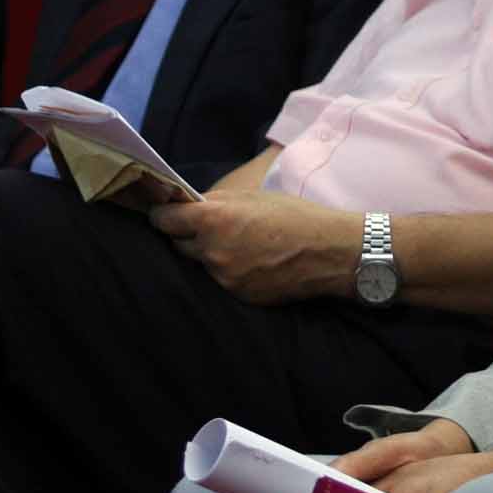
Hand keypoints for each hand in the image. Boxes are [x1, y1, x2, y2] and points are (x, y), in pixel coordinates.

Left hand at [147, 189, 358, 302]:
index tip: (167, 214)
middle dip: (187, 236)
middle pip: (177, 245)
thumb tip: (191, 206)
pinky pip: (222, 281)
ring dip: (210, 255)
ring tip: (240, 246)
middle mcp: (211, 251)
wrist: (329, 252)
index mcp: (213, 220)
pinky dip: (230, 272)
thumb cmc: (295, 216)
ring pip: (201, 264)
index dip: (164, 215)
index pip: (163, 220)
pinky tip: (253, 263)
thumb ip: (217, 202)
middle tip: (209, 229)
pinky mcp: (237, 295)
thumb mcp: (254, 197)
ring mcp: (223, 277)